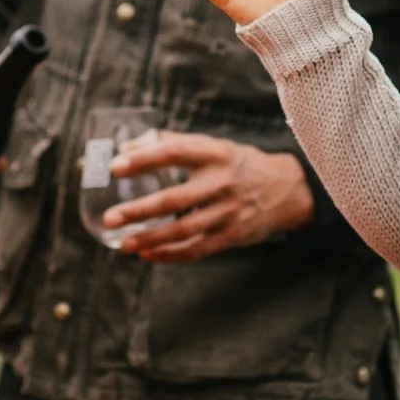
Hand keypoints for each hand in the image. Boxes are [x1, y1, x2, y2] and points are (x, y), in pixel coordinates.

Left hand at [102, 133, 312, 261]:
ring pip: (183, 230)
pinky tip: (148, 254)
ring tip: (124, 243)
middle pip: (175, 199)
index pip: (174, 153)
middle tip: (111, 217)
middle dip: (139, 210)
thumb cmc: (239, 164)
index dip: (144, 159)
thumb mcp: (215, 146)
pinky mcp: (232, 235)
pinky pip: (197, 249)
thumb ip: (176, 144)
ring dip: (151, 239)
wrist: (288, 189)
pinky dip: (170, 255)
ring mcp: (228, 211)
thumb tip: (130, 146)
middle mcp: (221, 182)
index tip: (116, 166)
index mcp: (214, 153)